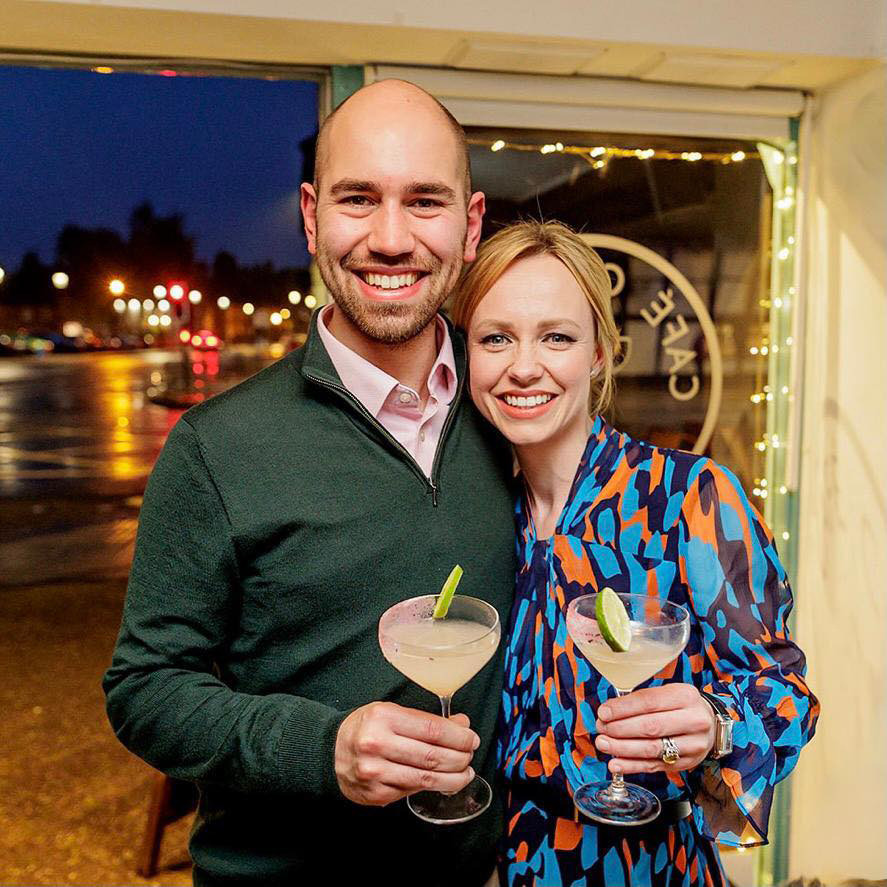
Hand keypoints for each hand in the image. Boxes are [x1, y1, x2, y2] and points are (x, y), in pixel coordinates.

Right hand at [334, 701, 479, 805]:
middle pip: (433, 756)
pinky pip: (413, 790)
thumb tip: (461, 725)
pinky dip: (432, 786)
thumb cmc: (365, 728)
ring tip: (465, 773)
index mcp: (383, 717)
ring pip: (426, 779)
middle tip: (470, 756)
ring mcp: (376, 772)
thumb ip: (426, 720)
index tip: (471, 739)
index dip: (458, 737)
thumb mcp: (391, 712)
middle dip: (460, 758)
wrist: (330, 752)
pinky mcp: (376, 794)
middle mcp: (378, 745)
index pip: (432, 729)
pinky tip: (442, 782)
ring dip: (453, 778)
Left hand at [594, 684, 715, 773]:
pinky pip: (655, 766)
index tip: (603, 712)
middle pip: (650, 727)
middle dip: (620, 729)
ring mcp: (693, 744)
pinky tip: (616, 764)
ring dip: (622, 748)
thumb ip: (641, 701)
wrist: (711, 725)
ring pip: (652, 748)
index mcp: (685, 696)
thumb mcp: (668, 693)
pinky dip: (632, 766)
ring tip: (603, 744)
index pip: (649, 702)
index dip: (623, 708)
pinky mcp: (687, 763)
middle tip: (601, 728)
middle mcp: (693, 720)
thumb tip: (609, 712)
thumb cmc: (681, 706)